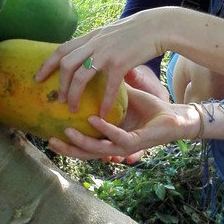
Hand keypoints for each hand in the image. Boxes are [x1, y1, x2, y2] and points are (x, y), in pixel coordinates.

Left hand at [35, 10, 174, 116]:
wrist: (156, 27)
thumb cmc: (134, 32)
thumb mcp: (108, 34)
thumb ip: (94, 43)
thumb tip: (83, 54)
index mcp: (89, 37)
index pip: (60, 50)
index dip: (46, 64)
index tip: (37, 78)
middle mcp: (94, 44)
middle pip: (66, 64)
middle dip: (59, 85)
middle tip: (57, 100)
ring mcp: (106, 53)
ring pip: (81, 76)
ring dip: (74, 95)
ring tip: (73, 109)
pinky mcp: (121, 63)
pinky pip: (108, 87)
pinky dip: (104, 102)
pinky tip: (102, 114)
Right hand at [47, 86, 196, 160]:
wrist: (176, 116)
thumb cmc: (150, 109)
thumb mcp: (124, 97)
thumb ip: (105, 89)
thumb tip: (87, 71)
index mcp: (109, 137)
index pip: (83, 143)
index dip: (66, 140)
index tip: (47, 132)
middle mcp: (114, 144)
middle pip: (85, 152)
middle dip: (66, 148)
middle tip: (48, 140)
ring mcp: (125, 144)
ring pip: (98, 149)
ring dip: (82, 141)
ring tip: (65, 132)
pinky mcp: (137, 141)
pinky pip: (118, 137)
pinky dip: (106, 130)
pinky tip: (94, 120)